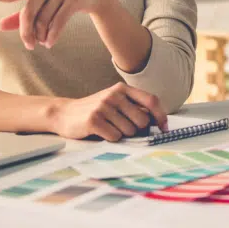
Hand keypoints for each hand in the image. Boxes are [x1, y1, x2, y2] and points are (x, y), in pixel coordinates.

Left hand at [0, 0, 114, 49]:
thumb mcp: (40, 5)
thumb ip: (20, 16)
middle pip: (27, 14)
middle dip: (25, 33)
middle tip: (29, 46)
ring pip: (43, 21)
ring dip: (42, 37)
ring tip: (43, 42)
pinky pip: (57, 23)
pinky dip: (52, 37)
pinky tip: (50, 44)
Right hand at [50, 83, 167, 141]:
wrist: (64, 114)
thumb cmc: (95, 110)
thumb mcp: (115, 102)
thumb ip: (134, 107)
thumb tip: (157, 121)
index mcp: (122, 89)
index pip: (151, 100)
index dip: (161, 116)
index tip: (164, 128)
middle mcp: (114, 95)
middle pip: (142, 121)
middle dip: (137, 130)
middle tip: (123, 129)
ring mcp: (103, 106)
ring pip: (129, 131)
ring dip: (121, 135)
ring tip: (108, 128)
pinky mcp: (94, 119)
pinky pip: (115, 137)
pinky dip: (110, 139)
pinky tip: (100, 132)